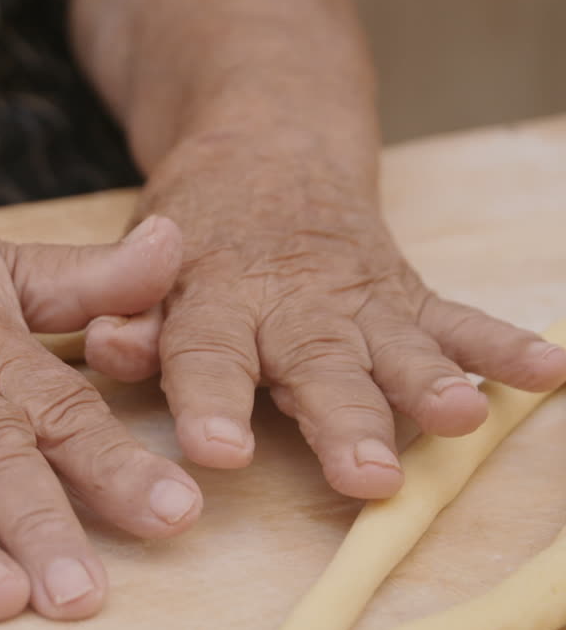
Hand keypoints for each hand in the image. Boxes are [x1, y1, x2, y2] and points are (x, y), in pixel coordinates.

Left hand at [87, 146, 565, 498]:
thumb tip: (107, 347)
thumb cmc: (191, 235)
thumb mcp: (143, 264)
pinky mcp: (405, 294)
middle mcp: (290, 304)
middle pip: (316, 365)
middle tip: (366, 476)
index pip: (206, 355)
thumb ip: (129, 311)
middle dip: (342, 421)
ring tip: (463, 419)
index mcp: (214, 300)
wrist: (265, 153)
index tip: (218, 453)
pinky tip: (549, 370)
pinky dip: (501, 344)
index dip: (209, 403)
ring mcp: (356, 299)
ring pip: (396, 347)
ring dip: (431, 383)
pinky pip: (457, 319)